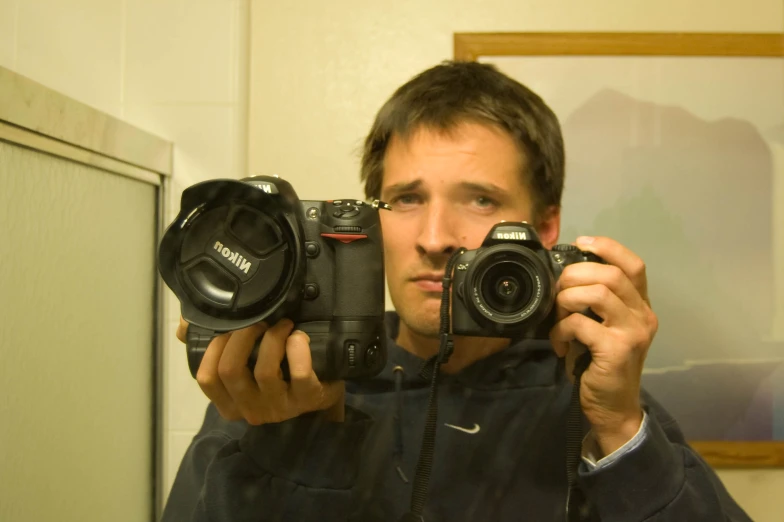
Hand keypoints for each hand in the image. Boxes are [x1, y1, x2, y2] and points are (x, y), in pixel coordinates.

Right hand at [177, 317, 344, 424]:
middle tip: (260, 320)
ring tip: (283, 324)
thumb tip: (184, 327)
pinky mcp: (307, 399)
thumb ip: (213, 345)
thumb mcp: (245, 363)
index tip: (230, 328)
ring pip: (264, 371)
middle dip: (242, 337)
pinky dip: (298, 350)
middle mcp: (251, 409)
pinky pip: (300, 374)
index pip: (207, 378)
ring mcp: (279, 407)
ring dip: (272, 338)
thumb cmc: (277, 372)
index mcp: (230, 402)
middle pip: (230, 371)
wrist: (320, 393)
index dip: (214, 348)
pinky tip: (299, 337)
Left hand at [549, 236, 657, 455]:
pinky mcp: (618, 349)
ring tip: (558, 317)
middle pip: (611, 274)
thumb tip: (563, 275)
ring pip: (598, 292)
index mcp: (640, 305)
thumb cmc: (602, 364)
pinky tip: (558, 344)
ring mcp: (634, 332)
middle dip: (575, 275)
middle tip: (558, 291)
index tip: (581, 242)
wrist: (613, 407)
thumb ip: (594, 302)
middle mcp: (644, 315)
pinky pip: (581, 324)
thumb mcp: (603, 327)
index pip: (633, 264)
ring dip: (567, 300)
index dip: (608, 247)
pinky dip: (561, 330)